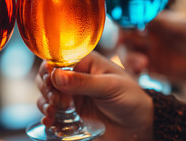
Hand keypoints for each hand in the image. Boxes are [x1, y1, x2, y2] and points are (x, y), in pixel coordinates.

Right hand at [36, 52, 152, 140]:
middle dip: (47, 88)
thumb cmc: (131, 98)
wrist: (140, 125)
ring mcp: (70, 94)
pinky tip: (49, 121)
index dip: (49, 69)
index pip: (58, 59)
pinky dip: (47, 116)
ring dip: (45, 102)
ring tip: (53, 112)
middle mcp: (74, 76)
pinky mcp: (70, 112)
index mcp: (84, 62)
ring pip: (46, 93)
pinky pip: (51, 111)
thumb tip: (56, 76)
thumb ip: (83, 82)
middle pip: (47, 76)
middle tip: (57, 101)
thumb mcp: (110, 87)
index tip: (50, 81)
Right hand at [119, 10, 185, 83]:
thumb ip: (165, 22)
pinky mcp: (149, 69)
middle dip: (122, 40)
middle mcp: (146, 37)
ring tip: (142, 63)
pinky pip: (134, 70)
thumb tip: (144, 14)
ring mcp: (146, 54)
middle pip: (124, 37)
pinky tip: (140, 72)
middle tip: (123, 43)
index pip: (131, 19)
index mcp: (153, 23)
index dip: (124, 22)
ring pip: (126, 54)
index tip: (123, 26)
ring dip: (128, 58)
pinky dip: (132, 71)